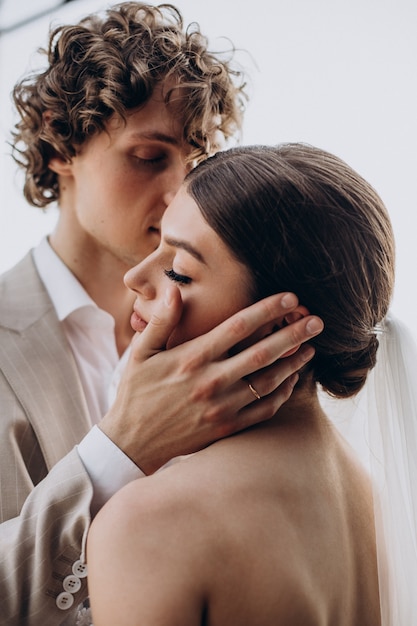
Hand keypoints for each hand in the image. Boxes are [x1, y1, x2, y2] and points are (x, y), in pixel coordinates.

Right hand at [100, 287, 322, 473]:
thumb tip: (174, 289)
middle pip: (263, 353)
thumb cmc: (136, 392)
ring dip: (294, 363)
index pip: (238, 327)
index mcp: (192, 358)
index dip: (267, 309)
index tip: (289, 297)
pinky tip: (292, 380)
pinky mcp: (227, 427)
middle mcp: (211, 382)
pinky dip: (282, 394)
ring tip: (311, 347)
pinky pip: (263, 409)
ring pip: (268, 381)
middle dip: (293, 334)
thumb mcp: (140, 352)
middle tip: (317, 320)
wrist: (132, 441)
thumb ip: (161, 320)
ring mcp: (222, 407)